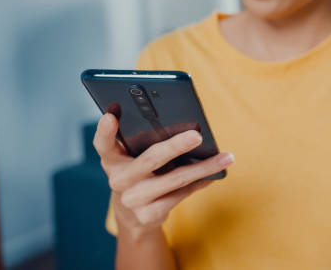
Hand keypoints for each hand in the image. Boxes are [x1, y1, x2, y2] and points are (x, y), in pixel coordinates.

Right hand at [93, 113, 233, 237]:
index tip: (112, 115)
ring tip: (226, 157)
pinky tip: (215, 174)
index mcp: (112, 160)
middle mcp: (119, 180)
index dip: (105, 130)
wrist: (132, 216)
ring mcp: (133, 200)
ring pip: (176, 179)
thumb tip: (189, 130)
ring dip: (204, 167)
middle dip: (176, 146)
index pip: (103, 144)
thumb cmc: (140, 174)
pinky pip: (182, 194)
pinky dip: (201, 182)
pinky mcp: (149, 215)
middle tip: (197, 135)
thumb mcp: (135, 159)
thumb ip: (147, 143)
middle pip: (151, 159)